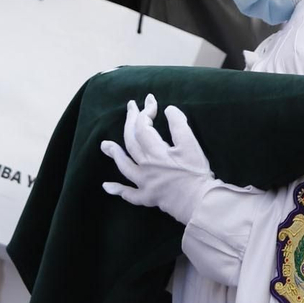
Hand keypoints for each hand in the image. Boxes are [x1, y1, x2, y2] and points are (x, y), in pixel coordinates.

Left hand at [100, 96, 219, 224]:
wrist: (198, 202)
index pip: (143, 127)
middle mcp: (145, 166)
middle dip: (130, 121)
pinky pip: (129, 194)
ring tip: (105, 145)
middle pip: (131, 141)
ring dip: (114, 154)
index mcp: (155, 151)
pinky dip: (117, 190)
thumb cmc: (196, 173)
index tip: (151, 99)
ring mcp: (143, 183)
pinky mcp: (147, 197)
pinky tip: (106, 186)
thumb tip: (168, 110)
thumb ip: (179, 125)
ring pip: (124, 166)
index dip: (146, 110)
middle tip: (130, 107)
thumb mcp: (191, 144)